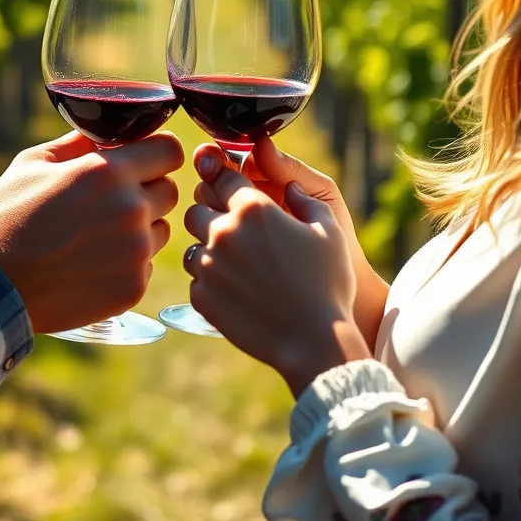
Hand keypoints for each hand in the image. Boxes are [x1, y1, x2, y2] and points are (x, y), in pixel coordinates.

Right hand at [0, 131, 182, 334]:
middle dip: (147, 188)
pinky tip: (93, 262)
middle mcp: (131, 210)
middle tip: (113, 198)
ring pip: (162, 228)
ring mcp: (136, 252)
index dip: (157, 152)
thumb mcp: (33, 164)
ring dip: (141, 227)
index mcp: (109, 173)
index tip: (142, 159)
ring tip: (99, 234)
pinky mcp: (133, 287)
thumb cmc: (8, 218)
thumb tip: (106, 132)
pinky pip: (147, 264)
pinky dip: (129, 262)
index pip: (170, 150)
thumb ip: (78, 143)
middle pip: (170, 190)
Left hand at [184, 158, 370, 397]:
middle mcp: (223, 231)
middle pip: (196, 209)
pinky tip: (236, 291)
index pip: (221, 178)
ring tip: (235, 264)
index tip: (230, 190)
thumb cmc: (327, 284)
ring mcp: (208, 266)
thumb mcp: (329, 231)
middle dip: (210, 215)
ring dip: (207, 249)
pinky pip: (196, 279)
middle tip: (233, 231)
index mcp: (253, 208)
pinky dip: (210, 281)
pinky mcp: (201, 297)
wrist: (313, 342)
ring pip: (191, 245)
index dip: (225, 182)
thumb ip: (306, 200)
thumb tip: (291, 186)